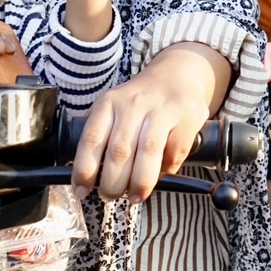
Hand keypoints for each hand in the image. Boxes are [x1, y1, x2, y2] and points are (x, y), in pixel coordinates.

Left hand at [71, 42, 227, 201]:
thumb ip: (103, 137)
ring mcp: (162, 108)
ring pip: (148, 151)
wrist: (179, 73)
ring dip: (140, 182)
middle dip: (113, 183)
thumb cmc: (140, 102)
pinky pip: (174, 152)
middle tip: (111, 196)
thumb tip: (89, 180)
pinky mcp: (187, 116)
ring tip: (135, 197)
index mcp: (109, 103)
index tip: (83, 191)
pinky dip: (167, 170)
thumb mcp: (114, 109)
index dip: (85, 170)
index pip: (91, 139)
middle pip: (120, 151)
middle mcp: (133, 103)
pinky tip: (162, 174)